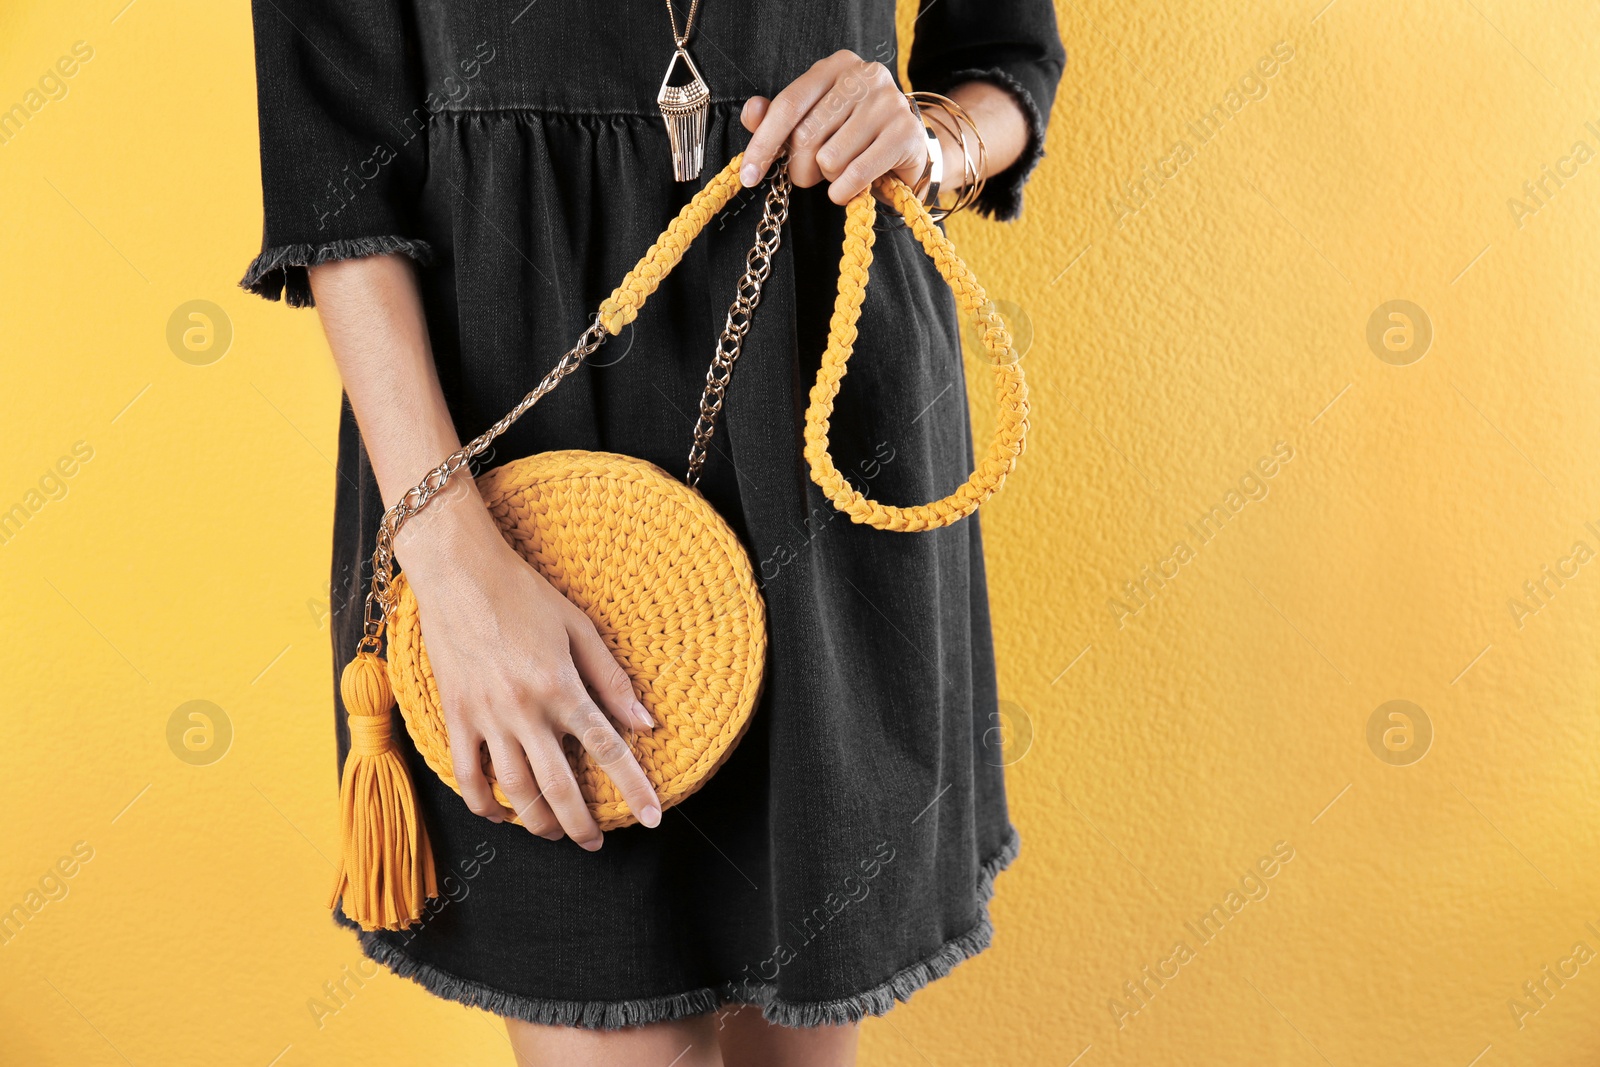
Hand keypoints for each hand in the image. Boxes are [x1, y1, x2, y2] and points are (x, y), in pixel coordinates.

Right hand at [394, 474, 661, 849]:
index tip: (653, 816)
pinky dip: (485, 803)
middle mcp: (525, 709)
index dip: (633, 787)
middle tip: (595, 843)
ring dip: (538, 822)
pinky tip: (503, 813)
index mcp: (561, 686)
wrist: (460, 572)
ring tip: (556, 833)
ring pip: (514, 790)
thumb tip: (646, 725)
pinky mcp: (456, 716)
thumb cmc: (524, 594)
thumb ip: (612, 680)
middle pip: (559, 786)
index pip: (607, 749)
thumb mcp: (580, 628)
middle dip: (582, 824)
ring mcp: (486, 716)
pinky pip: (468, 774)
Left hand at [739, 49, 926, 205]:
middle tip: (812, 174)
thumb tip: (752, 111)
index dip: (764, 143)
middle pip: (806, 135)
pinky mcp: (905, 133)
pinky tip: (851, 187)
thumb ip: (779, 117)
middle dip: (800, 168)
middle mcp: (863, 76)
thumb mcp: (813, 120)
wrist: (907, 148)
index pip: (789, 104)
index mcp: (834, 66)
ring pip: (830, 159)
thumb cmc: (852, 135)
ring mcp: (888, 102)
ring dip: (829, 179)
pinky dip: (845, 191)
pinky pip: (856, 174)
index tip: (749, 175)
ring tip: (843, 171)